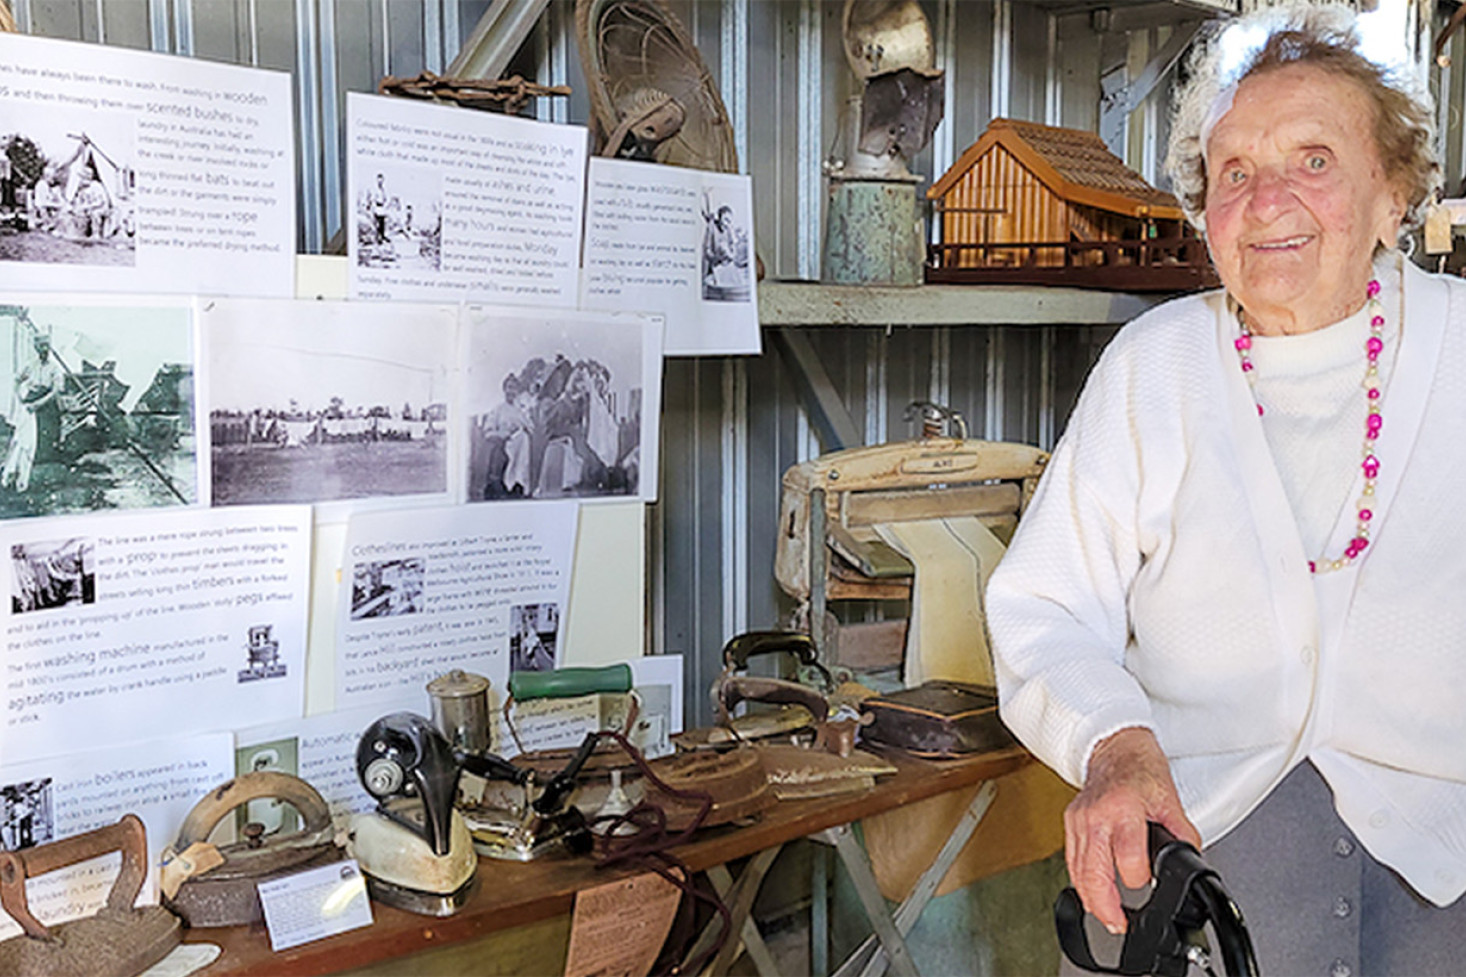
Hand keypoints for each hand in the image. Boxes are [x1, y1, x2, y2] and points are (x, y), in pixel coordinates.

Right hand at [1064, 727, 1200, 934]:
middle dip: (1105, 905)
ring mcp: (1078, 820)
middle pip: (1093, 873)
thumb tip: (1189, 860)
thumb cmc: (1140, 768)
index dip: (1140, 879)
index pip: (1127, 861)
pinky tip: (1091, 892)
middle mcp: (1095, 817)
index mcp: (1123, 810)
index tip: (1147, 882)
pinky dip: (1081, 879)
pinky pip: (1072, 860)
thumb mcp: (1170, 798)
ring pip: (1077, 871)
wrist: (1114, 746)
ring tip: (1106, 916)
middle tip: (1118, 924)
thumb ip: (1181, 833)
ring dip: (1091, 898)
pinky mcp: (1070, 823)